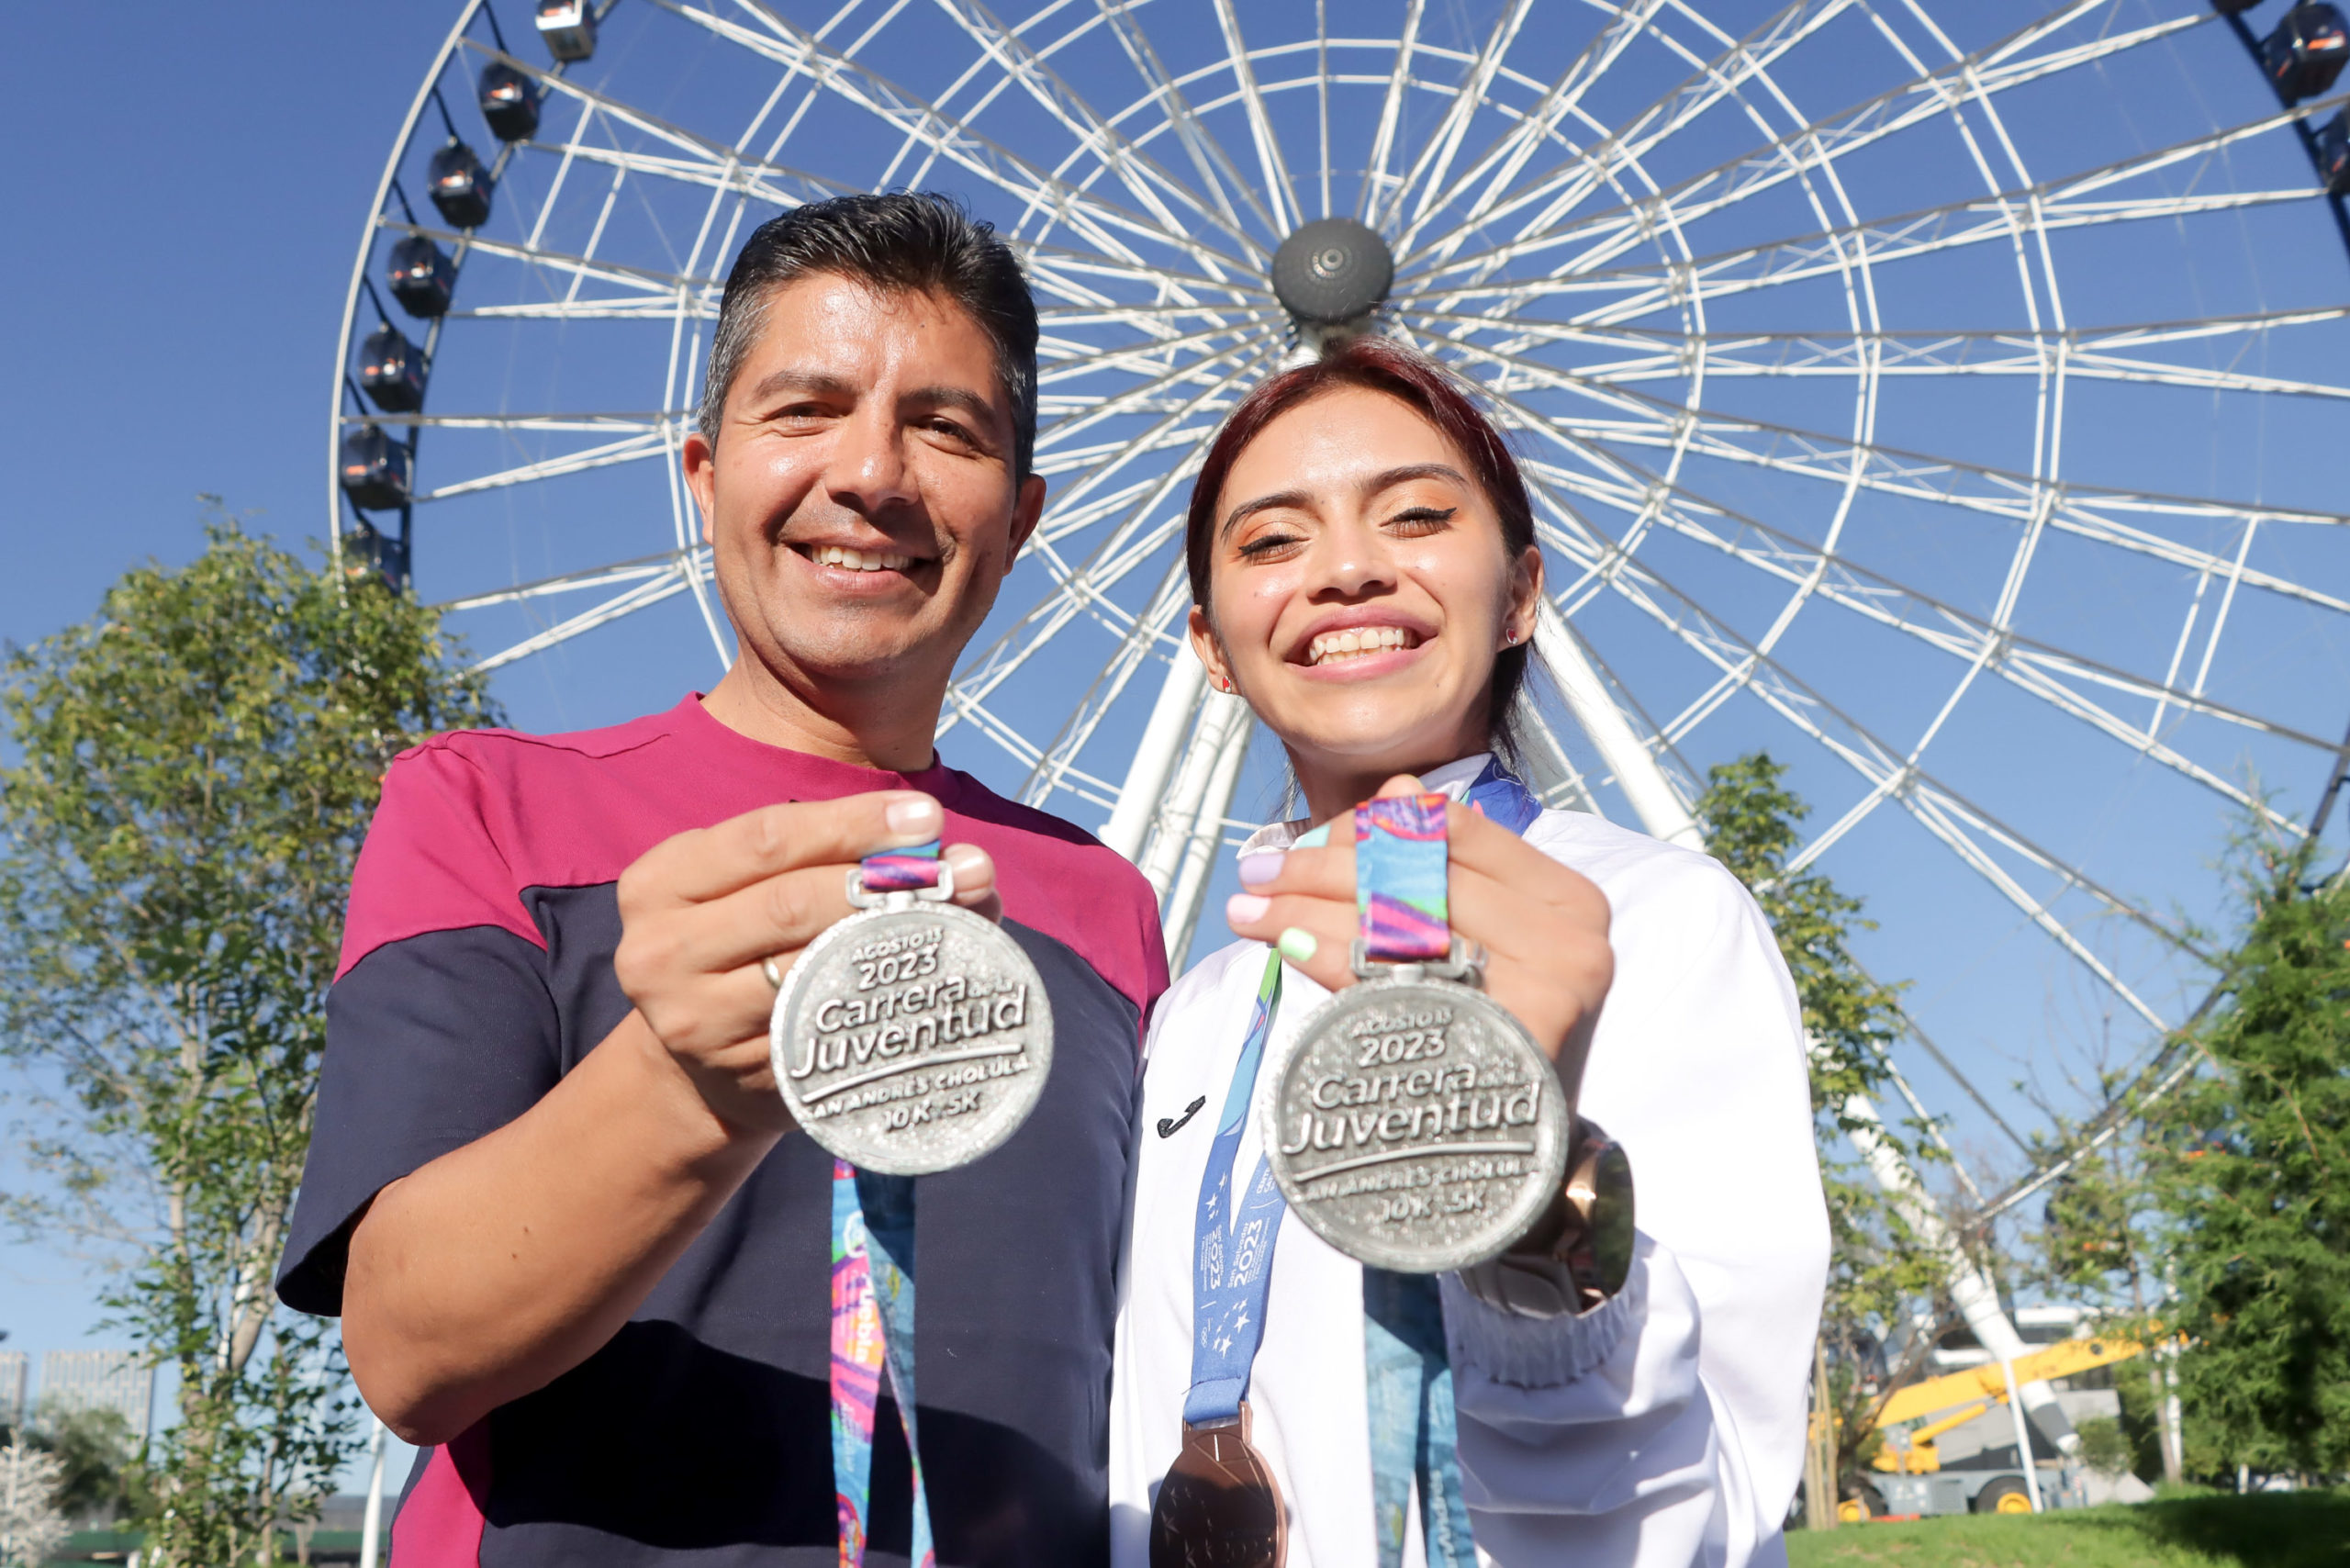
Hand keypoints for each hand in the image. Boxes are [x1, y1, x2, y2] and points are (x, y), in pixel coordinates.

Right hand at [612, 792, 1000, 1133]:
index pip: (766, 838)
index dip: (852, 824)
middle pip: (789, 904)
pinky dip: (885, 1000)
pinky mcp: (738, 1073)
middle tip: (963, 871)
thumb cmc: (745, 946)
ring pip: (812, 968)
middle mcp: (661, 951)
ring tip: (962, 918)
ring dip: (898, 940)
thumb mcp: (758, 885)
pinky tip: (932, 983)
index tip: (927, 817)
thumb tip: (953, 851)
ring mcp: (694, 1021)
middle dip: (885, 882)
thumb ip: (837, 855)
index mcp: (662, 882)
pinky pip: (826, 1027)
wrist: (695, 1067)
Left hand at [1224, 776, 1612, 1100]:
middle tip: (1259, 871)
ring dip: (1307, 908)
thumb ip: (1443, 866)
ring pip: (1398, 922)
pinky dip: (1328, 957)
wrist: (1522, 1151)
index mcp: (1571, 900)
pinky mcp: (1504, 1038)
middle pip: (1420, 874)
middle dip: (1324, 867)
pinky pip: (1392, 979)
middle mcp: (1572, 942)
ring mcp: (1547, 993)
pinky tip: (1285, 946)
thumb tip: (1400, 790)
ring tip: (1250, 908)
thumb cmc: (1492, 1032)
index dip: (1374, 826)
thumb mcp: (1481, 939)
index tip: (1310, 838)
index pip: (1457, 831)